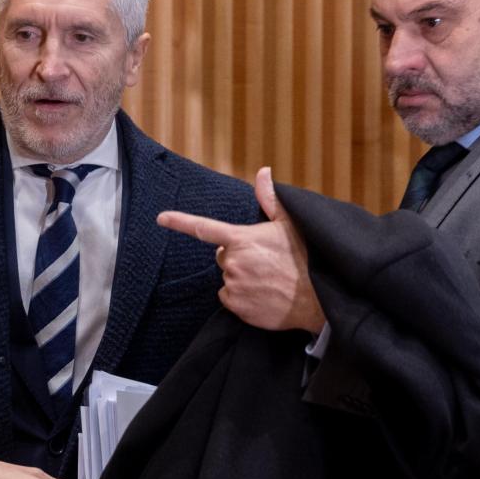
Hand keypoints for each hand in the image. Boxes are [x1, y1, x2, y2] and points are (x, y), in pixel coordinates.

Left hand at [158, 167, 326, 334]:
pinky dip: (241, 297)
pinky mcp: (237, 306)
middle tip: (264, 261)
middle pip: (222, 256)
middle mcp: (233, 261)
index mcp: (242, 238)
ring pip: (227, 277)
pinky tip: (262, 294)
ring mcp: (233, 285)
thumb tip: (263, 171)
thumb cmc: (305, 257)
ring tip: (267, 279)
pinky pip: (229, 298)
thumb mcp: (290, 224)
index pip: (204, 228)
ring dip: (241, 277)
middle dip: (238, 256)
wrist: (318, 297)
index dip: (180, 222)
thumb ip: (270, 199)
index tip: (162, 218)